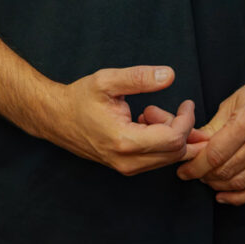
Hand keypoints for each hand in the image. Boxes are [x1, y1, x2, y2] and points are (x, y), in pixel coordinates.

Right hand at [55, 65, 199, 175]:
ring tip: (147, 111)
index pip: (173, 140)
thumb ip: (140, 78)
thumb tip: (169, 75)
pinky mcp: (126, 167)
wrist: (57, 118)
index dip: (186, 121)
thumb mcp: (107, 81)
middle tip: (158, 106)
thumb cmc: (80, 98)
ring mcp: (127, 168)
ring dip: (169, 134)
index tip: (186, 103)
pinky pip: (156, 159)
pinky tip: (143, 122)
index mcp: (125, 141)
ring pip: (168, 158)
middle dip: (179, 127)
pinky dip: (160, 140)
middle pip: (176, 153)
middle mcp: (128, 162)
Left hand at [143, 67, 244, 204]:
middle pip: (226, 170)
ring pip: (240, 183)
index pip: (215, 153)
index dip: (195, 165)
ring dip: (218, 186)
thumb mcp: (233, 101)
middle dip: (203, 176)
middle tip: (192, 172)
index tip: (183, 169)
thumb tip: (191, 145)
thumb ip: (212, 126)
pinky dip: (239, 197)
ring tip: (206, 179)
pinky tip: (224, 195)